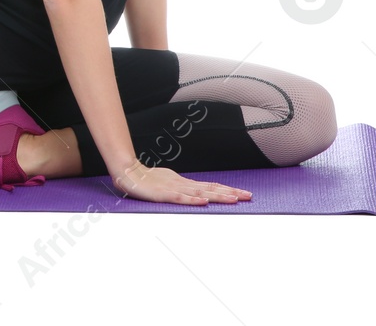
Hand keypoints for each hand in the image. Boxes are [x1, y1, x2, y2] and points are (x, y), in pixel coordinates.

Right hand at [112, 161, 251, 205]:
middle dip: (231, 192)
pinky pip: (180, 198)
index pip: (211, 186)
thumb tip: (196, 195)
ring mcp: (174, 188)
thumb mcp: (167, 184)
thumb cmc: (146, 180)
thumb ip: (181, 190)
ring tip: (234, 199)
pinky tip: (203, 202)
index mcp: (185, 183)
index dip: (227, 189)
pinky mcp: (163, 194)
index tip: (243, 193)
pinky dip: (192, 200)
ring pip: (200, 193)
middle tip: (249, 196)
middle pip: (211, 188)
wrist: (127, 172)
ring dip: (218, 196)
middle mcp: (183, 185)